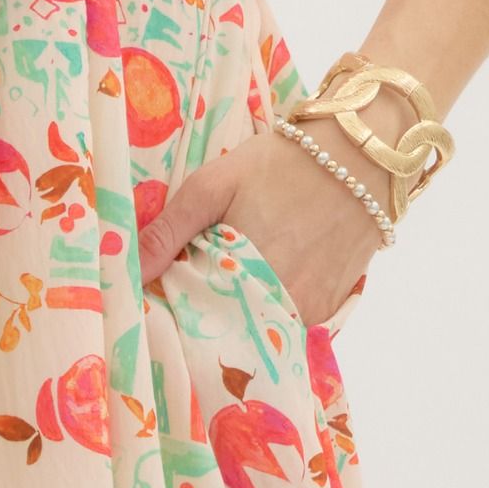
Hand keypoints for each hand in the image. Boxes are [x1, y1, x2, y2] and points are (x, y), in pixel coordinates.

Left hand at [137, 104, 404, 326]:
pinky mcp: (328, 310)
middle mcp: (276, 305)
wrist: (360, 156)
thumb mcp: (215, 183)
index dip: (172, 311)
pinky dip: (269, 311)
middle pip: (224, 332)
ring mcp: (306, 312)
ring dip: (237, 315)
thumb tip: (128, 274)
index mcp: (240, 275)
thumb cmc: (281, 163)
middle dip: (203, 317)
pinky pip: (287, 325)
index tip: (156, 301)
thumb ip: (169, 230)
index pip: (190, 320)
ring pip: (256, 331)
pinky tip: (261, 282)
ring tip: (226, 282)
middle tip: (191, 287)